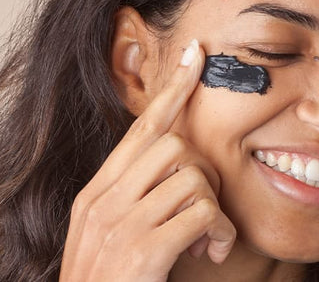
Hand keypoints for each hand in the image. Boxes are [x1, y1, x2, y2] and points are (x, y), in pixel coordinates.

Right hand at [59, 39, 236, 281]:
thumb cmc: (111, 278)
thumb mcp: (113, 229)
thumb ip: (136, 194)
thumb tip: (181, 169)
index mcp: (98, 190)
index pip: (142, 126)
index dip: (172, 90)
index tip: (194, 58)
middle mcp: (105, 199)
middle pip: (174, 146)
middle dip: (202, 173)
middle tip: (205, 207)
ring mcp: (121, 224)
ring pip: (192, 177)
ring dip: (212, 208)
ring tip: (207, 237)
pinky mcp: (143, 250)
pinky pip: (203, 213)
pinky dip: (219, 232)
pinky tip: (211, 252)